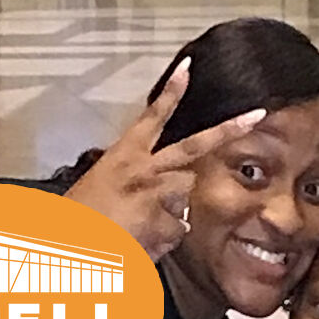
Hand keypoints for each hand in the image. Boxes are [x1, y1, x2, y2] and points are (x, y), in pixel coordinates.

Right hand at [65, 58, 265, 260]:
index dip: (172, 91)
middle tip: (256, 114)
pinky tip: (138, 246)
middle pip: (194, 144)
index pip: (151, 116)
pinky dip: (163, 241)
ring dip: (172, 212)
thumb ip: (128, 181)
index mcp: (122, 156)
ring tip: (138, 228)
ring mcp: (157, 195)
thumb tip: (151, 189)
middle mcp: (144, 170)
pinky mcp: (163, 223)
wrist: (61, 251)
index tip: (188, 66)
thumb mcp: (95, 189)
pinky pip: (178, 230)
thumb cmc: (73, 223)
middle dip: (229, 129)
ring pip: (186, 197)